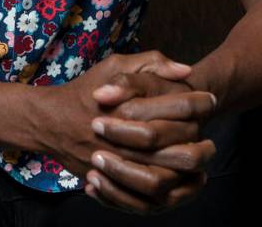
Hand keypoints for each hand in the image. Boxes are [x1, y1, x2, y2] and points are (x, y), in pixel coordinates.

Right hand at [32, 51, 215, 214]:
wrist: (51, 122)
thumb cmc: (86, 90)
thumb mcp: (115, 65)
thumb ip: (151, 62)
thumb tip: (186, 71)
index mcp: (129, 107)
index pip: (177, 108)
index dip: (198, 104)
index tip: (210, 100)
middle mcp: (125, 139)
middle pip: (176, 151)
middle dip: (199, 148)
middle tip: (210, 144)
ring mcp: (117, 164)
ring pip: (163, 180)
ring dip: (187, 175)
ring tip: (200, 166)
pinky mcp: (110, 182)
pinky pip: (144, 199)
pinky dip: (167, 195)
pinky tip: (181, 184)